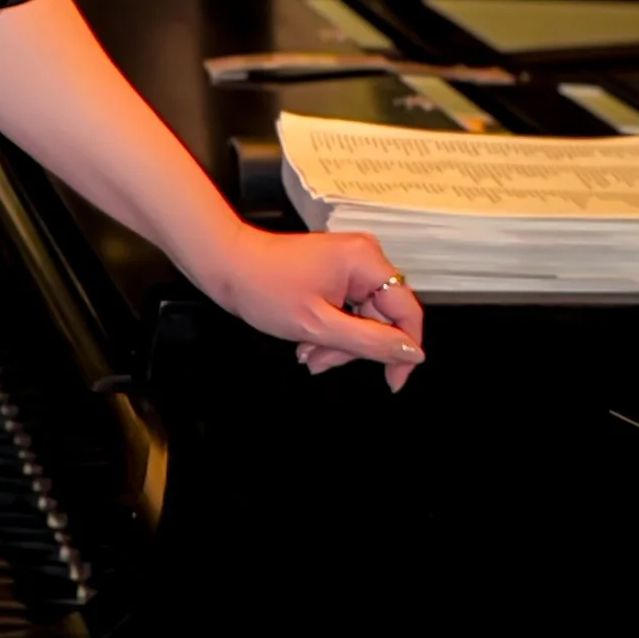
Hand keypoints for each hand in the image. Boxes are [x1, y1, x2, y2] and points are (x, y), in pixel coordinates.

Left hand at [198, 223, 423, 391]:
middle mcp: (363, 256)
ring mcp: (349, 263)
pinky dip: (330, 330)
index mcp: (366, 261)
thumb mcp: (320, 325)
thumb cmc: (263, 286)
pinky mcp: (335, 271)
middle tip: (321, 362)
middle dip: (352, 347)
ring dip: (337, 343)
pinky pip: (347, 309)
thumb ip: (371, 343)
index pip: (406, 311)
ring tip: (307, 353)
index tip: (393, 380)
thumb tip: (412, 354)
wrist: (226, 264)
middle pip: (381, 318)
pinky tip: (307, 341)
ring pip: (362, 318)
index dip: (404, 350)